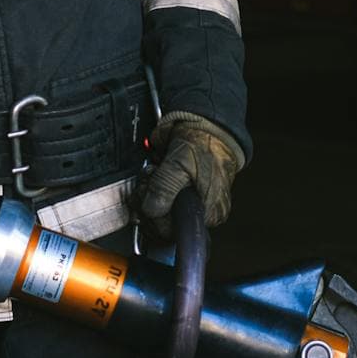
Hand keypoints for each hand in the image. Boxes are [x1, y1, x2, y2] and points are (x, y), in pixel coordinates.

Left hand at [139, 112, 244, 232]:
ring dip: (147, 193)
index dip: (155, 217)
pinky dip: (150, 187)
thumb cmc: (204, 143)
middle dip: (149, 202)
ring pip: (157, 212)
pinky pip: (157, 200)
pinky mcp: (177, 193)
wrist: (206, 126)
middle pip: (162, 223)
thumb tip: (152, 209)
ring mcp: (187, 203)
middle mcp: (200, 212)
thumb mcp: (181, 163)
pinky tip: (154, 175)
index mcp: (209, 212)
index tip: (148, 198)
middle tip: (149, 180)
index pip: (173, 231)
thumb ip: (165, 186)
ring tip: (153, 173)